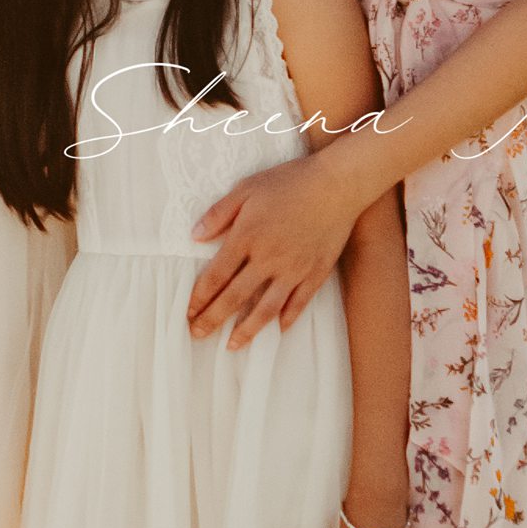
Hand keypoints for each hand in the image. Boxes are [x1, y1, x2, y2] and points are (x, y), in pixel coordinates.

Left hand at [186, 141, 371, 347]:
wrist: (338, 184)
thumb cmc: (289, 181)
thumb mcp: (246, 188)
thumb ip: (219, 213)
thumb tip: (194, 236)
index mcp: (247, 237)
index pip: (216, 275)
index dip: (199, 296)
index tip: (188, 311)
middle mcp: (268, 259)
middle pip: (235, 297)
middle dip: (213, 319)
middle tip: (197, 335)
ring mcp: (294, 269)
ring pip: (266, 308)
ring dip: (247, 330)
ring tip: (232, 346)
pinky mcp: (316, 272)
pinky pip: (299, 302)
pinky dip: (288, 318)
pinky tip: (278, 329)